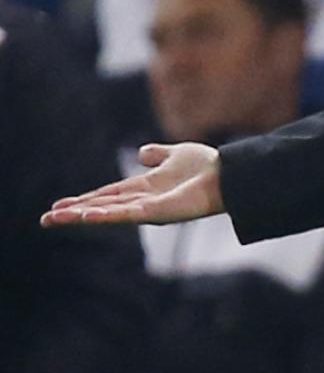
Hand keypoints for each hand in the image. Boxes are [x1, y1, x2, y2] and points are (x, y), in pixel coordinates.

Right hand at [40, 143, 223, 228]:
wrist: (228, 175)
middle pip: (102, 207)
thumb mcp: (175, 154)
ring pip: (108, 213)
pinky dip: (106, 215)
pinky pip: (127, 214)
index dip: (84, 200)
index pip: (107, 195)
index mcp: (144, 188)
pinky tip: (87, 215)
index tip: (60, 206)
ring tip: (56, 219)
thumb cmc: (207, 167)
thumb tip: (141, 153)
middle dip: (74, 213)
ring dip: (82, 216)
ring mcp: (150, 209)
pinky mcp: (158, 212)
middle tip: (46, 219)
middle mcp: (144, 201)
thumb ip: (157, 155)